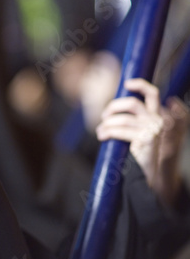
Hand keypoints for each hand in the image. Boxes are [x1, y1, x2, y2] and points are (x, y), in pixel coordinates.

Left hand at [95, 78, 187, 205]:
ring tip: (100, 130)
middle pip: (133, 103)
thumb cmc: (138, 152)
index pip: (153, 93)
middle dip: (114, 106)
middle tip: (104, 116)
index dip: (140, 85)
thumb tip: (112, 108)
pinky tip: (102, 136)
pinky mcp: (146, 139)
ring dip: (107, 123)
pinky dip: (108, 131)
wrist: (146, 175)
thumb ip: (132, 119)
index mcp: (156, 115)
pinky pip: (121, 131)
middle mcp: (157, 120)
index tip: (127, 83)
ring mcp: (153, 130)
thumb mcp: (137, 132)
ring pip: (123, 119)